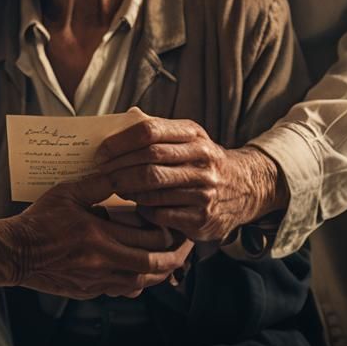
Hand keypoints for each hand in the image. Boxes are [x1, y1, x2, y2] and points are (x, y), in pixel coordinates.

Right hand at [0, 172, 191, 297]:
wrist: (14, 252)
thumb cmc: (39, 219)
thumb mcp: (68, 191)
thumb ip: (99, 182)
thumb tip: (125, 170)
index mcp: (99, 236)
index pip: (149, 239)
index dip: (170, 233)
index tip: (180, 223)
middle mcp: (101, 264)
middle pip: (153, 266)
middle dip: (175, 255)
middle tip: (186, 243)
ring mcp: (96, 282)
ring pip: (142, 283)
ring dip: (159, 272)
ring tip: (171, 257)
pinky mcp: (89, 291)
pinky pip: (123, 290)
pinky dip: (138, 280)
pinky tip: (140, 268)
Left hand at [94, 109, 286, 242]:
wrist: (246, 187)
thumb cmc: (203, 160)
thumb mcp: (188, 137)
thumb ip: (157, 132)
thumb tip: (117, 127)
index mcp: (193, 135)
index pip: (150, 132)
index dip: (121, 142)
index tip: (101, 151)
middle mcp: (202, 161)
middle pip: (149, 162)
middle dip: (119, 168)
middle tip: (101, 173)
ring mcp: (204, 191)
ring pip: (153, 190)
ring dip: (127, 190)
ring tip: (113, 188)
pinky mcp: (202, 218)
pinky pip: (162, 214)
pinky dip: (143, 210)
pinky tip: (135, 206)